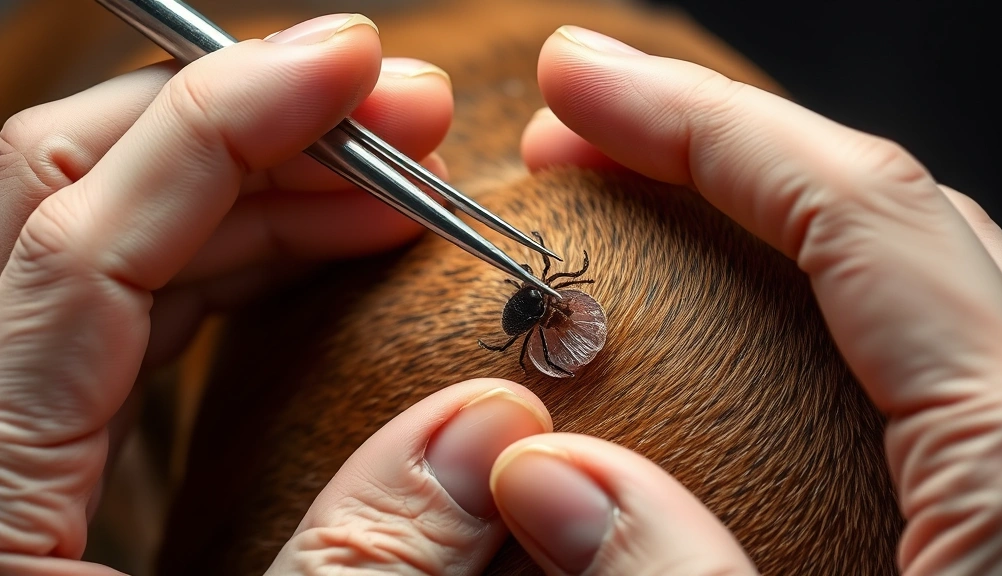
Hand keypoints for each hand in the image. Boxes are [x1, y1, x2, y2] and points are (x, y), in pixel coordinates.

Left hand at [0, 13, 469, 573]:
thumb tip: (490, 422)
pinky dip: (230, 257)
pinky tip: (317, 249)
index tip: (357, 67)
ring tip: (388, 184)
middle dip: (250, 129)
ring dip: (258, 190)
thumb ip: (364, 555)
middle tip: (401, 115)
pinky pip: (123, 302)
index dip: (225, 123)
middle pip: (66, 194)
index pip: (78, 237)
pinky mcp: (36, 447)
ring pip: (103, 239)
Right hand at [477, 26, 1001, 574]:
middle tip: (584, 144)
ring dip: (772, 216)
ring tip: (648, 214)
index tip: (576, 86)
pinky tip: (748, 330)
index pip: (860, 207)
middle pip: (887, 209)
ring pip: (913, 270)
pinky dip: (823, 301)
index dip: (700, 125)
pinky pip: (927, 347)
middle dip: (720, 150)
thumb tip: (541, 472)